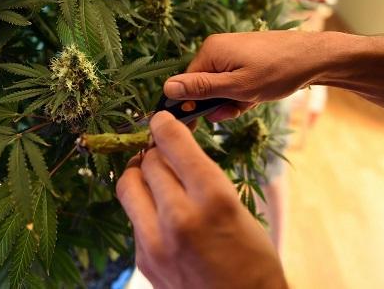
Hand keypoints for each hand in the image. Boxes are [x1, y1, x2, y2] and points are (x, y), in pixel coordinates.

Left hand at [116, 111, 286, 288]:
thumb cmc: (254, 262)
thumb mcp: (240, 211)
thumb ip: (205, 180)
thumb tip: (175, 156)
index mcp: (214, 200)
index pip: (175, 145)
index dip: (165, 126)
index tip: (161, 120)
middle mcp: (180, 217)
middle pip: (148, 161)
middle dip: (156, 151)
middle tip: (163, 152)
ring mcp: (155, 241)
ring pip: (129, 184)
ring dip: (140, 173)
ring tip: (153, 176)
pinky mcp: (143, 259)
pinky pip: (133, 216)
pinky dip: (144, 206)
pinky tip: (161, 213)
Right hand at [164, 31, 336, 121]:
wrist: (315, 58)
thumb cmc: (277, 72)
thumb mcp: (237, 87)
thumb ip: (201, 89)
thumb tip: (167, 89)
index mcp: (210, 51)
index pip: (186, 84)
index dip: (192, 106)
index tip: (197, 125)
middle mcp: (218, 48)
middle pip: (205, 86)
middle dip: (220, 103)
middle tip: (239, 108)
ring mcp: (233, 52)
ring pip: (222, 87)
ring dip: (235, 100)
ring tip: (254, 99)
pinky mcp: (246, 58)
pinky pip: (235, 81)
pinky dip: (244, 93)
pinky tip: (259, 94)